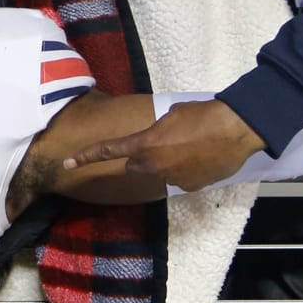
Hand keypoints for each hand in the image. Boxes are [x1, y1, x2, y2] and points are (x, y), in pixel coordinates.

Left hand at [62, 98, 264, 192]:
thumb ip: (157, 128)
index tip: (68, 163)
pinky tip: (199, 159)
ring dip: (165, 164)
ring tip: (187, 149)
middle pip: (134, 166)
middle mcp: (153, 165)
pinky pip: (178, 179)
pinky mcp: (189, 187)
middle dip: (141, 158)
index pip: (108, 150)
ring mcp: (171, 179)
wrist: (234, 130)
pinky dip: (184, 171)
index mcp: (144, 144)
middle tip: (160, 144)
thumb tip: (159, 136)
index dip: (86, 157)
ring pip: (158, 173)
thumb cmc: (201, 115)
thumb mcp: (172, 115)